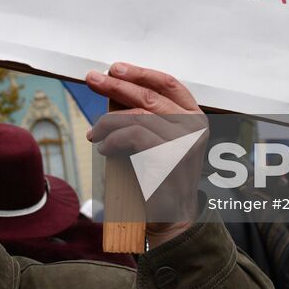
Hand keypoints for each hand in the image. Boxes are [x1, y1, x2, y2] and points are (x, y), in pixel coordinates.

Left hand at [85, 62, 206, 246]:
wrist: (170, 219)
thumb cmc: (157, 177)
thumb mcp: (150, 138)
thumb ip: (138, 114)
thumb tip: (112, 87)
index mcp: (194, 117)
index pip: (169, 84)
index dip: (141, 73)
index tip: (116, 68)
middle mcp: (195, 127)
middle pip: (150, 95)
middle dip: (116, 85)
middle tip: (92, 79)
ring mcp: (185, 143)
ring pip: (137, 115)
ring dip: (108, 122)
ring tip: (95, 134)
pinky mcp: (171, 159)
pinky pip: (133, 136)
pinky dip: (113, 139)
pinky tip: (105, 148)